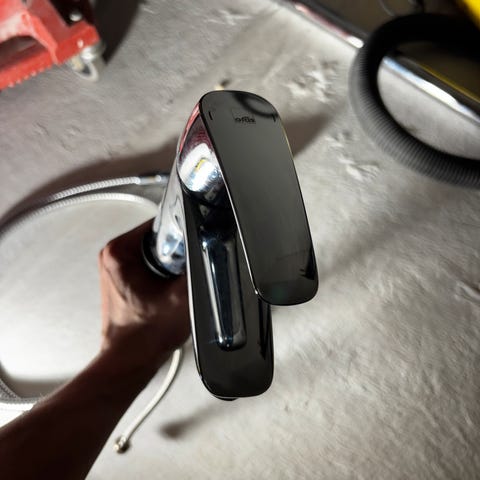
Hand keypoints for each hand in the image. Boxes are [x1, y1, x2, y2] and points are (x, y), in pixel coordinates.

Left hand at [98, 220, 189, 367]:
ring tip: (175, 284)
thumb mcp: (183, 296)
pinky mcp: (122, 279)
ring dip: (171, 263)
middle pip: (157, 237)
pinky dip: (162, 272)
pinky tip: (168, 289)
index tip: (190, 247)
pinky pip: (150, 264)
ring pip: (155, 251)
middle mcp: (112, 256)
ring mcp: (116, 268)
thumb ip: (198, 266)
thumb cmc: (146, 336)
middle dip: (176, 250)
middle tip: (182, 273)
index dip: (181, 232)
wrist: (132, 360)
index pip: (159, 223)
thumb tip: (210, 247)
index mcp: (119, 252)